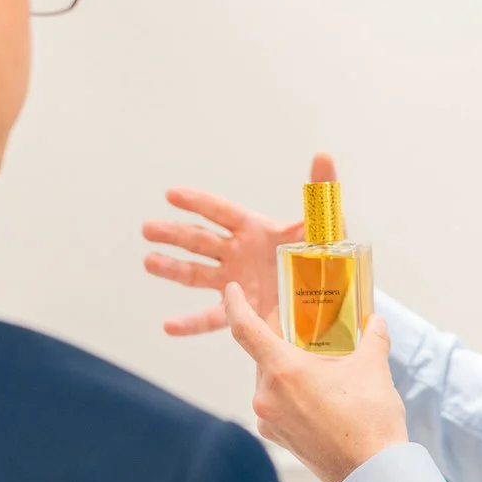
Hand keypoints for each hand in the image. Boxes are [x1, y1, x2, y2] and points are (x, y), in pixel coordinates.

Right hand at [143, 153, 337, 336]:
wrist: (332, 299)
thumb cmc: (327, 257)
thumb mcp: (325, 226)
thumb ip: (322, 191)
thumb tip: (323, 155)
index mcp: (254, 230)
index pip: (220, 212)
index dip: (197, 203)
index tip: (171, 194)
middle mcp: (238, 254)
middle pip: (199, 240)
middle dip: (173, 234)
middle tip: (148, 228)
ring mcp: (236, 283)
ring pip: (196, 274)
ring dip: (171, 268)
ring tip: (149, 262)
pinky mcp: (241, 312)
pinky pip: (212, 319)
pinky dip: (190, 324)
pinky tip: (169, 327)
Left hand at [222, 283, 407, 481]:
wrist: (374, 474)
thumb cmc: (370, 420)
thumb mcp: (373, 368)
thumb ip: (372, 337)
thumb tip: (375, 322)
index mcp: (283, 371)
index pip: (245, 329)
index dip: (235, 305)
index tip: (232, 291)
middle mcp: (267, 395)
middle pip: (263, 355)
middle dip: (283, 340)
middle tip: (306, 329)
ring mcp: (270, 420)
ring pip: (271, 380)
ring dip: (290, 369)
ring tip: (322, 366)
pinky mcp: (278, 438)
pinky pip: (277, 405)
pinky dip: (292, 394)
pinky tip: (320, 395)